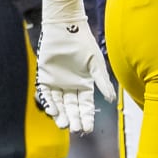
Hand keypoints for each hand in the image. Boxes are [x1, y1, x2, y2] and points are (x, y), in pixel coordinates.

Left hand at [35, 0, 113, 134]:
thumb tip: (111, 99)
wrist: (65, 27)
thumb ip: (101, 81)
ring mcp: (57, 82)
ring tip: (63, 124)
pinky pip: (46, 93)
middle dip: (74, 119)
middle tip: (75, 130)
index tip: (88, 129)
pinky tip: (52, 111)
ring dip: (61, 114)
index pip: (85, 105)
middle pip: (72, 107)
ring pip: (59, 103)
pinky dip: (48, 102)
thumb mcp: (95, 63)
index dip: (87, 117)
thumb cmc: (83, 43)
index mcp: (84, 84)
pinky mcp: (45, 76)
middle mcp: (70, 86)